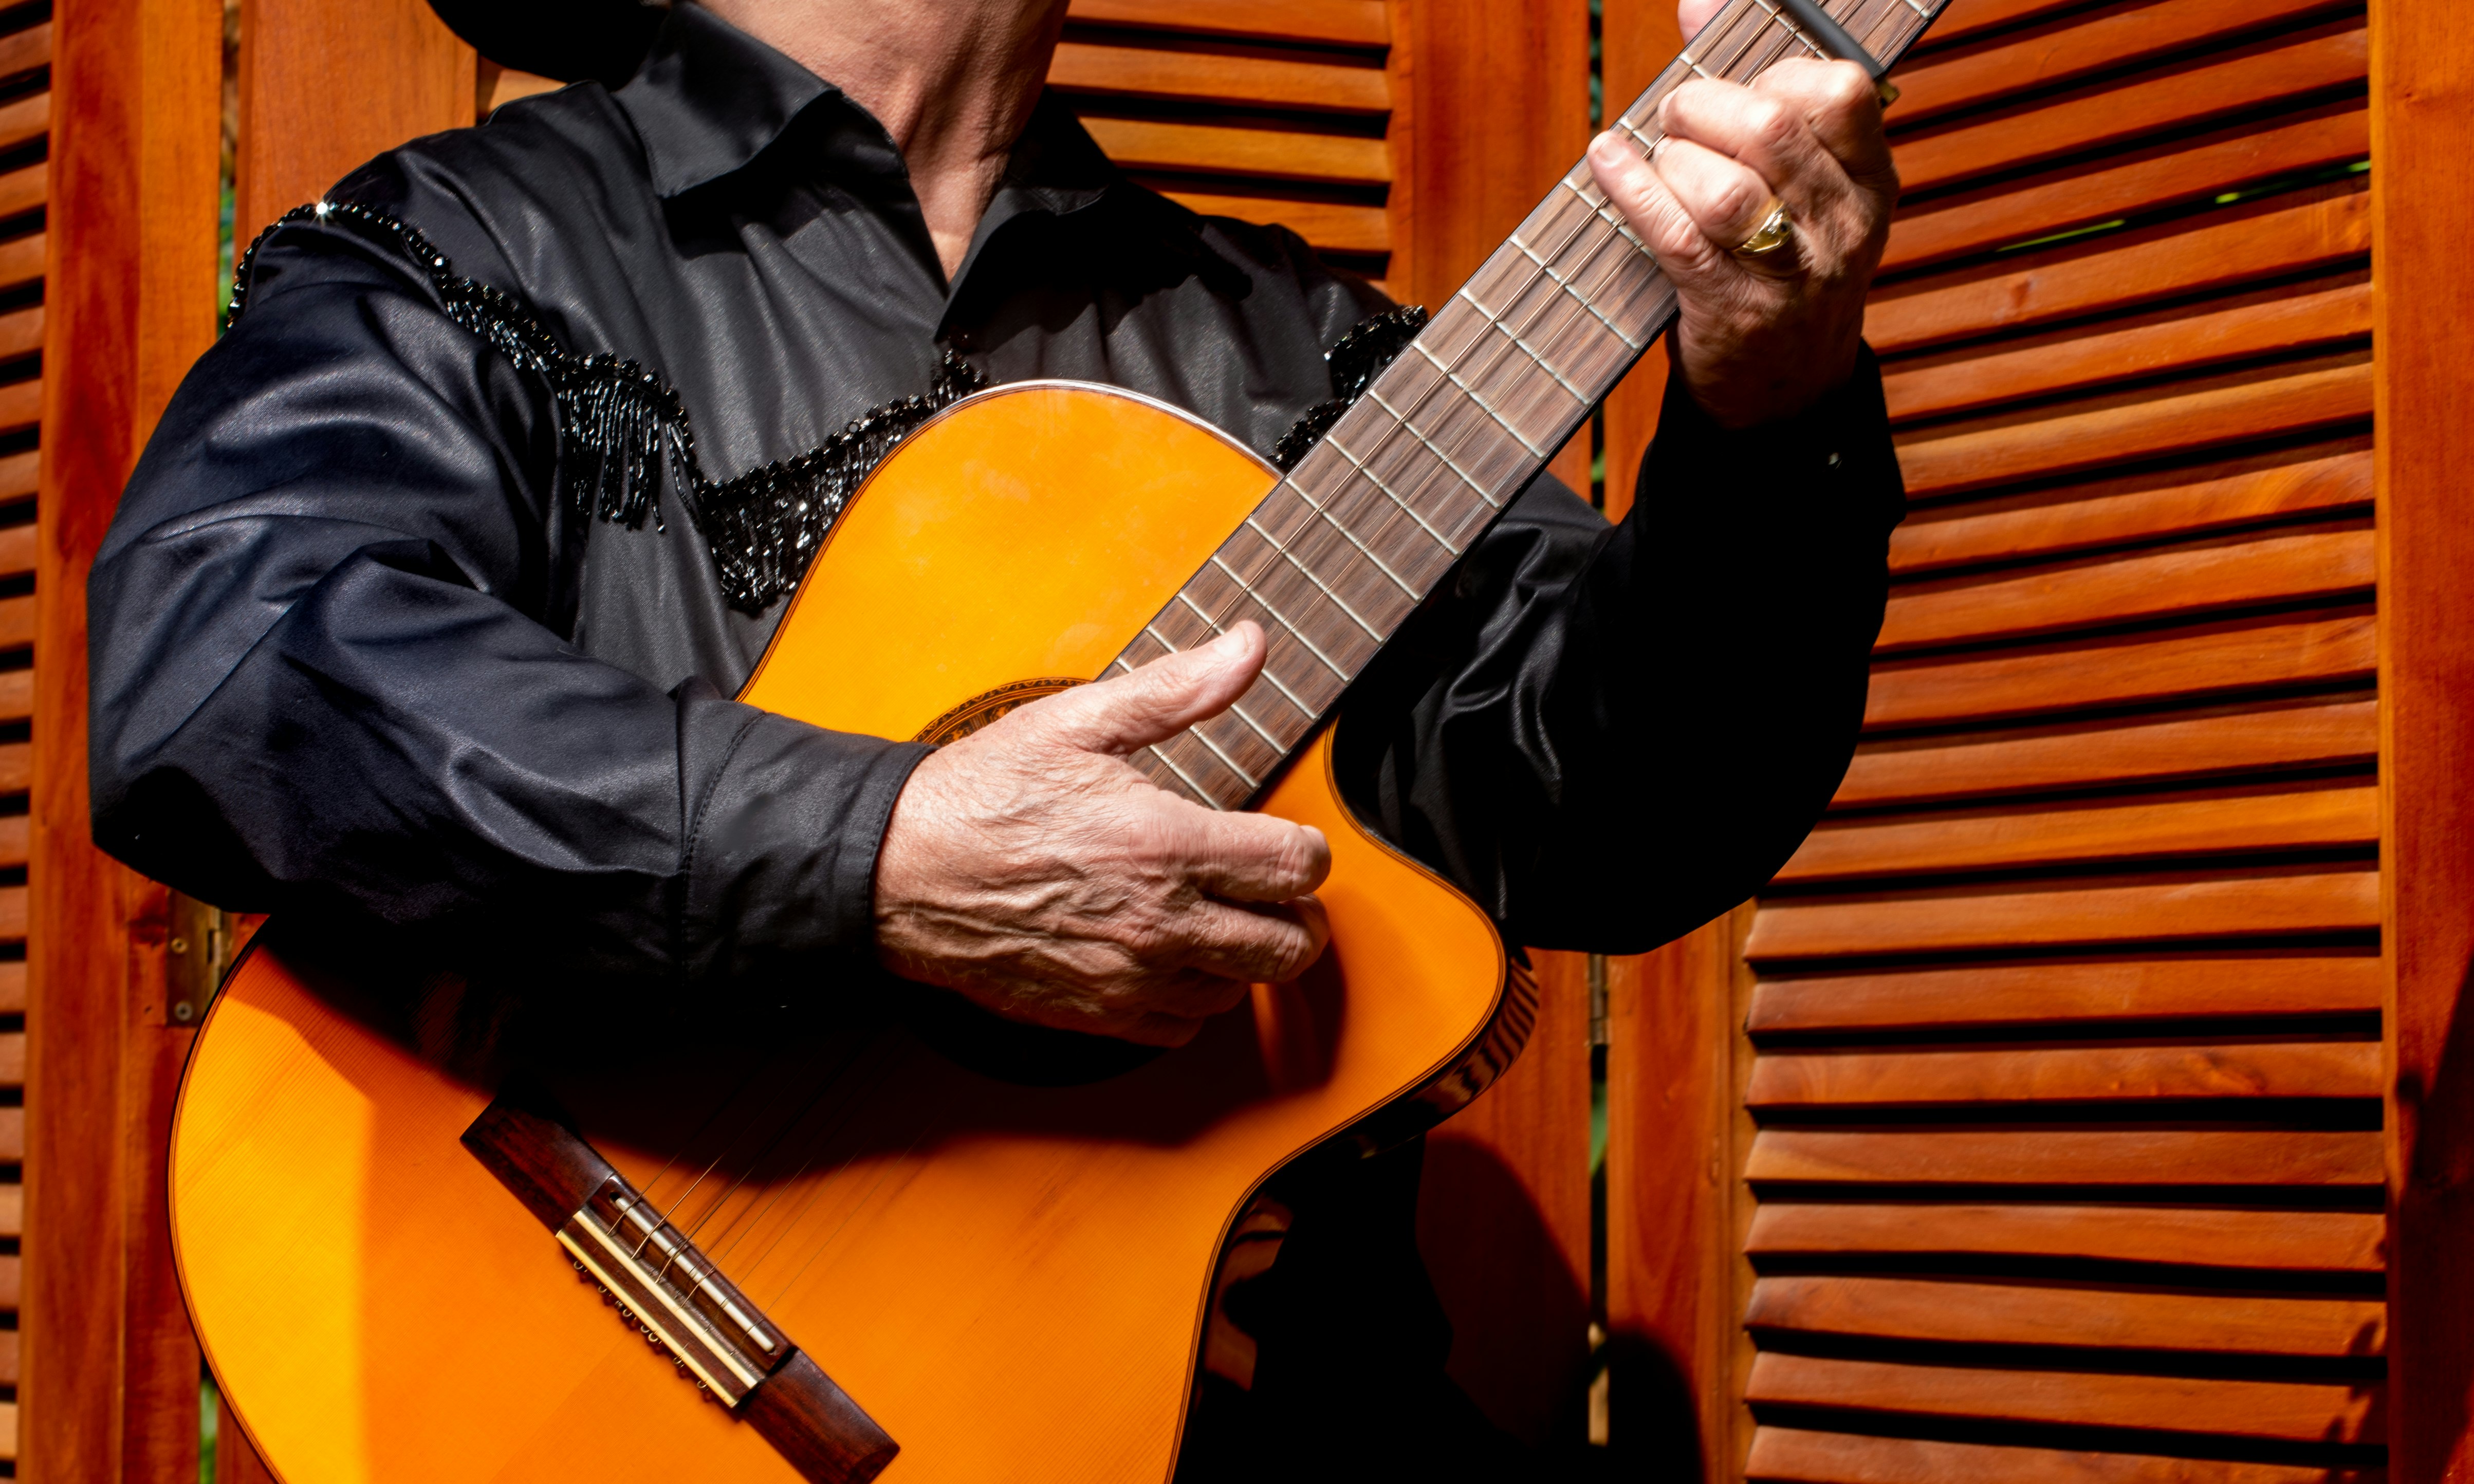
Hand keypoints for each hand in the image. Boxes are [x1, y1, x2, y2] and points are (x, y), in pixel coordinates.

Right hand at [873, 623, 1332, 1047]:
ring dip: (1248, 959)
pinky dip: (1193, 999)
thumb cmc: (983, 795)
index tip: (1291, 842)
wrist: (901, 868)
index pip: (1296, 868)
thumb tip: (1247, 648)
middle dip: (1298, 917)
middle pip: (1288, 948)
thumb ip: (1178, 688)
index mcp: (1165, 845)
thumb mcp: (1081, 720)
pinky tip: (1177, 958)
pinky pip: (1181, 1029)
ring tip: (1227, 919)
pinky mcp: (1097, 1012)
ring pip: (1240, 992)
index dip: (1310, 852)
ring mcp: (1129, 976)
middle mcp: (1158, 922)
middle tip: (1279, 892)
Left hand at [1586, 33, 1897, 428]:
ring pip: (1728, 190)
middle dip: (1703, 107)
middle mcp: (1844, 226)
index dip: (1772, 73)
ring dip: (1674, 160)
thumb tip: (1698, 3)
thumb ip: (1758, 89)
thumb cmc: (1784, 265)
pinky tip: (1607, 164)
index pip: (1840, 91)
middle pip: (1771, 131)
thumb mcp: (1802, 184)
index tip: (1737, 88)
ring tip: (1658, 159)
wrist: (1786, 392)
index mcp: (1871, 181)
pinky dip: (1634, 193)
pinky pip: (1680, 240)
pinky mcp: (1738, 314)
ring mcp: (1796, 277)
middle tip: (1675, 116)